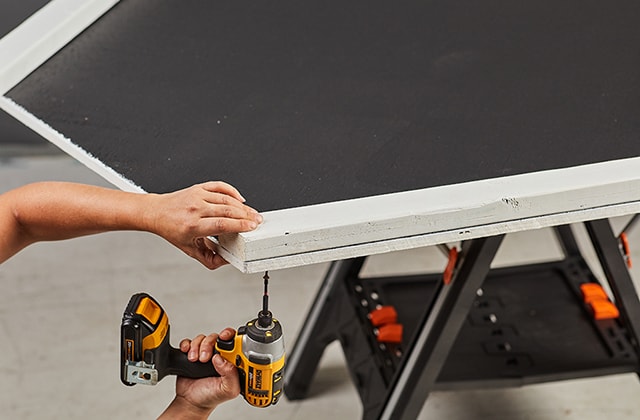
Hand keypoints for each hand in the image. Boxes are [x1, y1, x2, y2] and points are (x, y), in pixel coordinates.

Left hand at [146, 181, 262, 268]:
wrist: (157, 212)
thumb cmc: (173, 230)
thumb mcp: (189, 250)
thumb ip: (209, 259)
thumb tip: (227, 260)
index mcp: (192, 226)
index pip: (221, 224)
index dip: (239, 225)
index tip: (251, 227)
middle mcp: (195, 209)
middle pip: (227, 211)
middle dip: (246, 216)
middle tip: (257, 220)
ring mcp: (197, 196)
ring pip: (226, 199)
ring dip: (243, 206)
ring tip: (252, 213)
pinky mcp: (199, 188)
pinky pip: (220, 186)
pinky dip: (232, 191)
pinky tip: (240, 199)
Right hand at [158, 329, 240, 418]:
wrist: (191, 402)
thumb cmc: (211, 397)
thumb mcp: (228, 390)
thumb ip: (231, 375)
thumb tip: (222, 360)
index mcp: (231, 361)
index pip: (234, 342)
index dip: (230, 336)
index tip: (224, 337)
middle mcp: (219, 355)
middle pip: (216, 337)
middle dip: (209, 344)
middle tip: (205, 358)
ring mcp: (206, 353)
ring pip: (202, 339)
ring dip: (196, 347)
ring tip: (195, 360)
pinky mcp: (193, 353)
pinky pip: (189, 342)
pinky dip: (187, 345)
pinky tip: (188, 354)